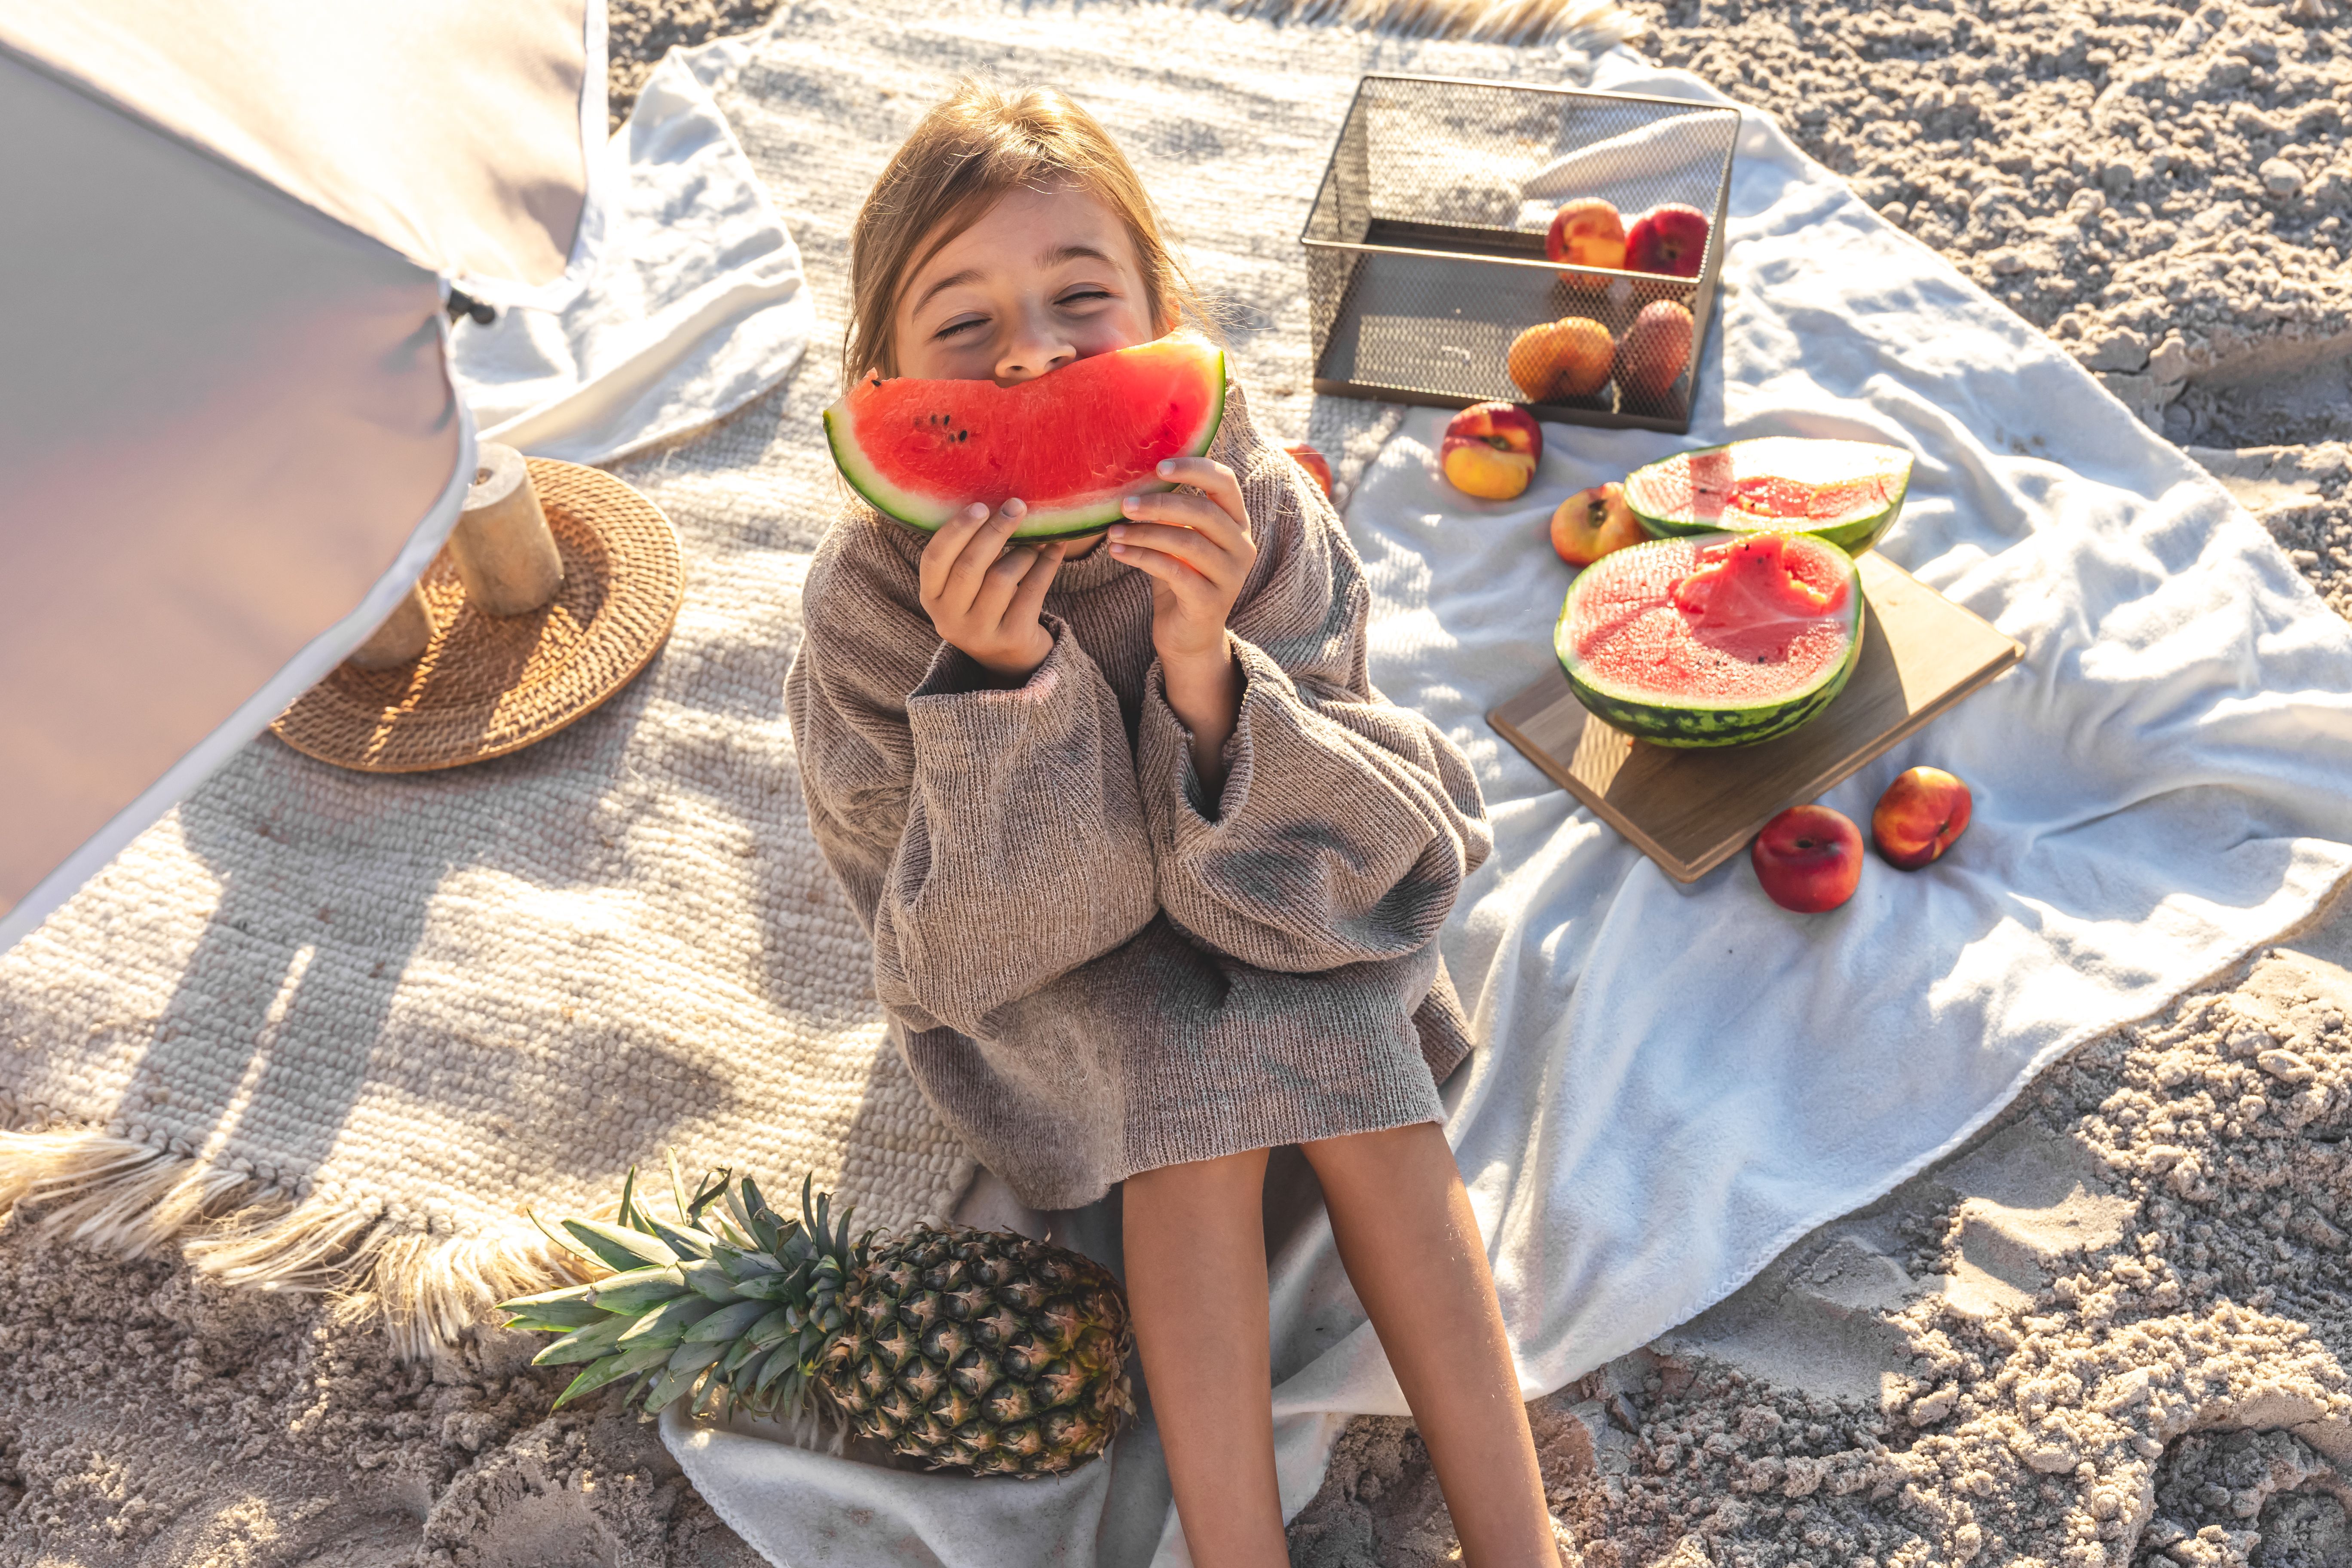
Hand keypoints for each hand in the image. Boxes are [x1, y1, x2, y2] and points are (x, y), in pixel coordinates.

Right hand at [919, 500, 1069, 683]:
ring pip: (1002, 578)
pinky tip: (1055, 546)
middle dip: (995, 531)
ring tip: (1035, 541)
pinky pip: (1032, 591)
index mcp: (932, 598)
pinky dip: (1046, 564)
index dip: (956, 530)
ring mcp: (980, 633)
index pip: (935, 558)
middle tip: (1017, 506)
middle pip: (970, 566)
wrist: (1013, 659)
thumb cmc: (989, 605)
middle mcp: (949, 619)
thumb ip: (968, 553)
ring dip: (1023, 552)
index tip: (981, 506)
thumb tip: (997, 502)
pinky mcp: (1012, 638)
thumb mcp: (967, 586)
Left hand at [1108, 457, 1256, 668]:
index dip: (1194, 468)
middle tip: (1124, 504)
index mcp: (1237, 524)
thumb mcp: (1178, 540)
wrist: (1189, 637)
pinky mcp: (1211, 601)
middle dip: (1159, 504)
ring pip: (1187, 542)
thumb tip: (1136, 476)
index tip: (1158, 467)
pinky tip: (1117, 552)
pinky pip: (1174, 571)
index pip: (1225, 483)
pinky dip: (1142, 558)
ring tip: (1113, 531)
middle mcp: (1242, 547)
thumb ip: (1172, 513)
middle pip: (1204, 512)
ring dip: (1144, 533)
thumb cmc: (1180, 580)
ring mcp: (1230, 576)